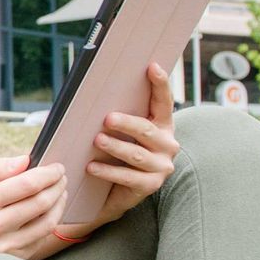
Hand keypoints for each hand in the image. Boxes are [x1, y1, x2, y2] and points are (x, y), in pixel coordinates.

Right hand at [0, 154, 67, 257]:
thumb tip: (25, 160)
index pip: (25, 185)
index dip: (47, 174)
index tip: (57, 167)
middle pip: (40, 202)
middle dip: (57, 186)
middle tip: (61, 177)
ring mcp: (6, 246)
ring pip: (48, 222)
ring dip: (60, 203)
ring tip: (60, 192)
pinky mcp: (16, 258)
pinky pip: (44, 237)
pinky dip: (52, 220)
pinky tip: (49, 211)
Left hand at [62, 63, 178, 235]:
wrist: (115, 193)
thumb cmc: (116, 153)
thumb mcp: (120, 132)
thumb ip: (117, 114)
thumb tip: (95, 91)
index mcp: (162, 125)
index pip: (163, 102)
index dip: (160, 84)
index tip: (152, 66)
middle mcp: (167, 144)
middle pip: (147, 130)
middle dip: (127, 123)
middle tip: (107, 118)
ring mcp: (161, 166)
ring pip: (136, 155)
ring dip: (116, 146)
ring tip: (97, 140)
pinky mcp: (150, 185)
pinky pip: (127, 177)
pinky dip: (108, 171)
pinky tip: (91, 167)